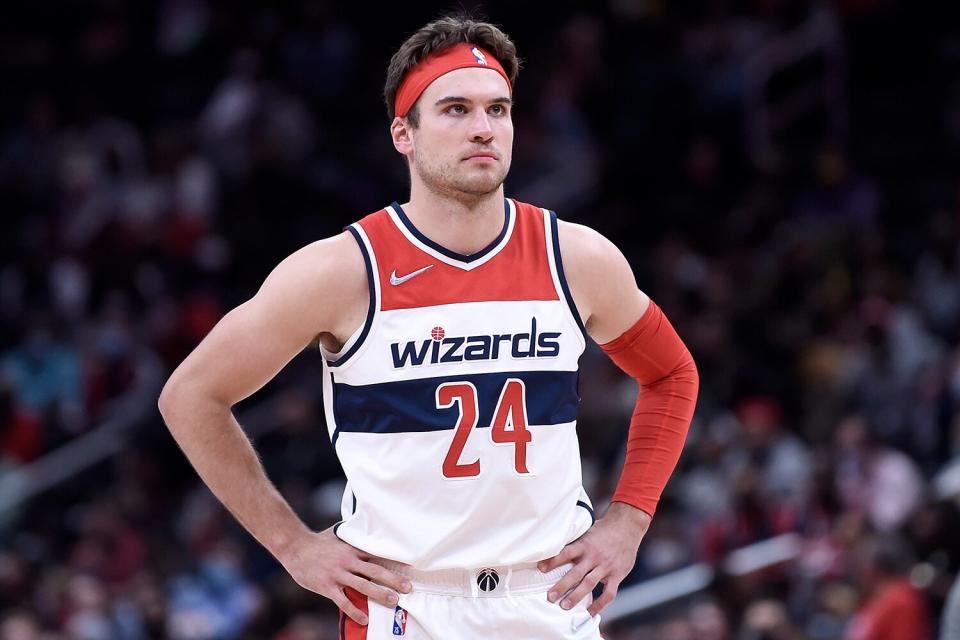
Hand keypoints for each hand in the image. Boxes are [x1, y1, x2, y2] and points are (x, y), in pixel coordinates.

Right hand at [278, 526, 411, 624]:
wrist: (295, 548)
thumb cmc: (318, 541)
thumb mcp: (338, 535)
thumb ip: (352, 536)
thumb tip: (365, 529)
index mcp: (352, 548)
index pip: (377, 555)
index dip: (393, 561)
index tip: (408, 566)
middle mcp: (348, 561)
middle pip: (375, 571)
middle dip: (393, 579)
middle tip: (408, 587)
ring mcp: (338, 574)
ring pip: (363, 586)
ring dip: (380, 594)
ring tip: (394, 600)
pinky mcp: (327, 586)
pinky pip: (344, 601)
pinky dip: (355, 611)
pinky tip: (364, 619)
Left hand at [537, 502, 650, 616]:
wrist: (627, 526)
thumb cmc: (604, 530)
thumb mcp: (587, 532)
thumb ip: (576, 543)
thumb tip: (555, 549)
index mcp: (585, 544)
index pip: (566, 553)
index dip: (553, 561)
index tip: (541, 568)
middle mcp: (594, 556)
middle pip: (575, 573)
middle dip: (562, 586)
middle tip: (550, 597)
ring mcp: (606, 566)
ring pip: (589, 584)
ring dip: (576, 596)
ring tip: (565, 606)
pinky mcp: (617, 575)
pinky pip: (608, 593)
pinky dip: (600, 604)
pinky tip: (590, 612)